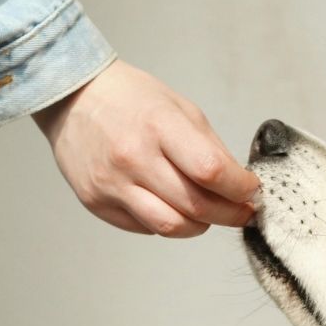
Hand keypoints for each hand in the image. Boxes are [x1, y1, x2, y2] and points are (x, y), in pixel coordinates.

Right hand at [32, 60, 258, 236]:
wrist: (73, 98)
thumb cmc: (131, 100)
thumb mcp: (181, 108)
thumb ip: (211, 149)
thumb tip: (239, 185)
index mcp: (158, 125)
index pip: (211, 171)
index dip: (240, 189)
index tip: (252, 191)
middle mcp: (133, 157)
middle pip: (196, 206)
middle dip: (230, 214)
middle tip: (243, 212)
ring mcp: (111, 184)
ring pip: (172, 227)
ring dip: (201, 226)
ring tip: (209, 214)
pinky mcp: (97, 203)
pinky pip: (146, 227)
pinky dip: (168, 223)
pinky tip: (172, 206)